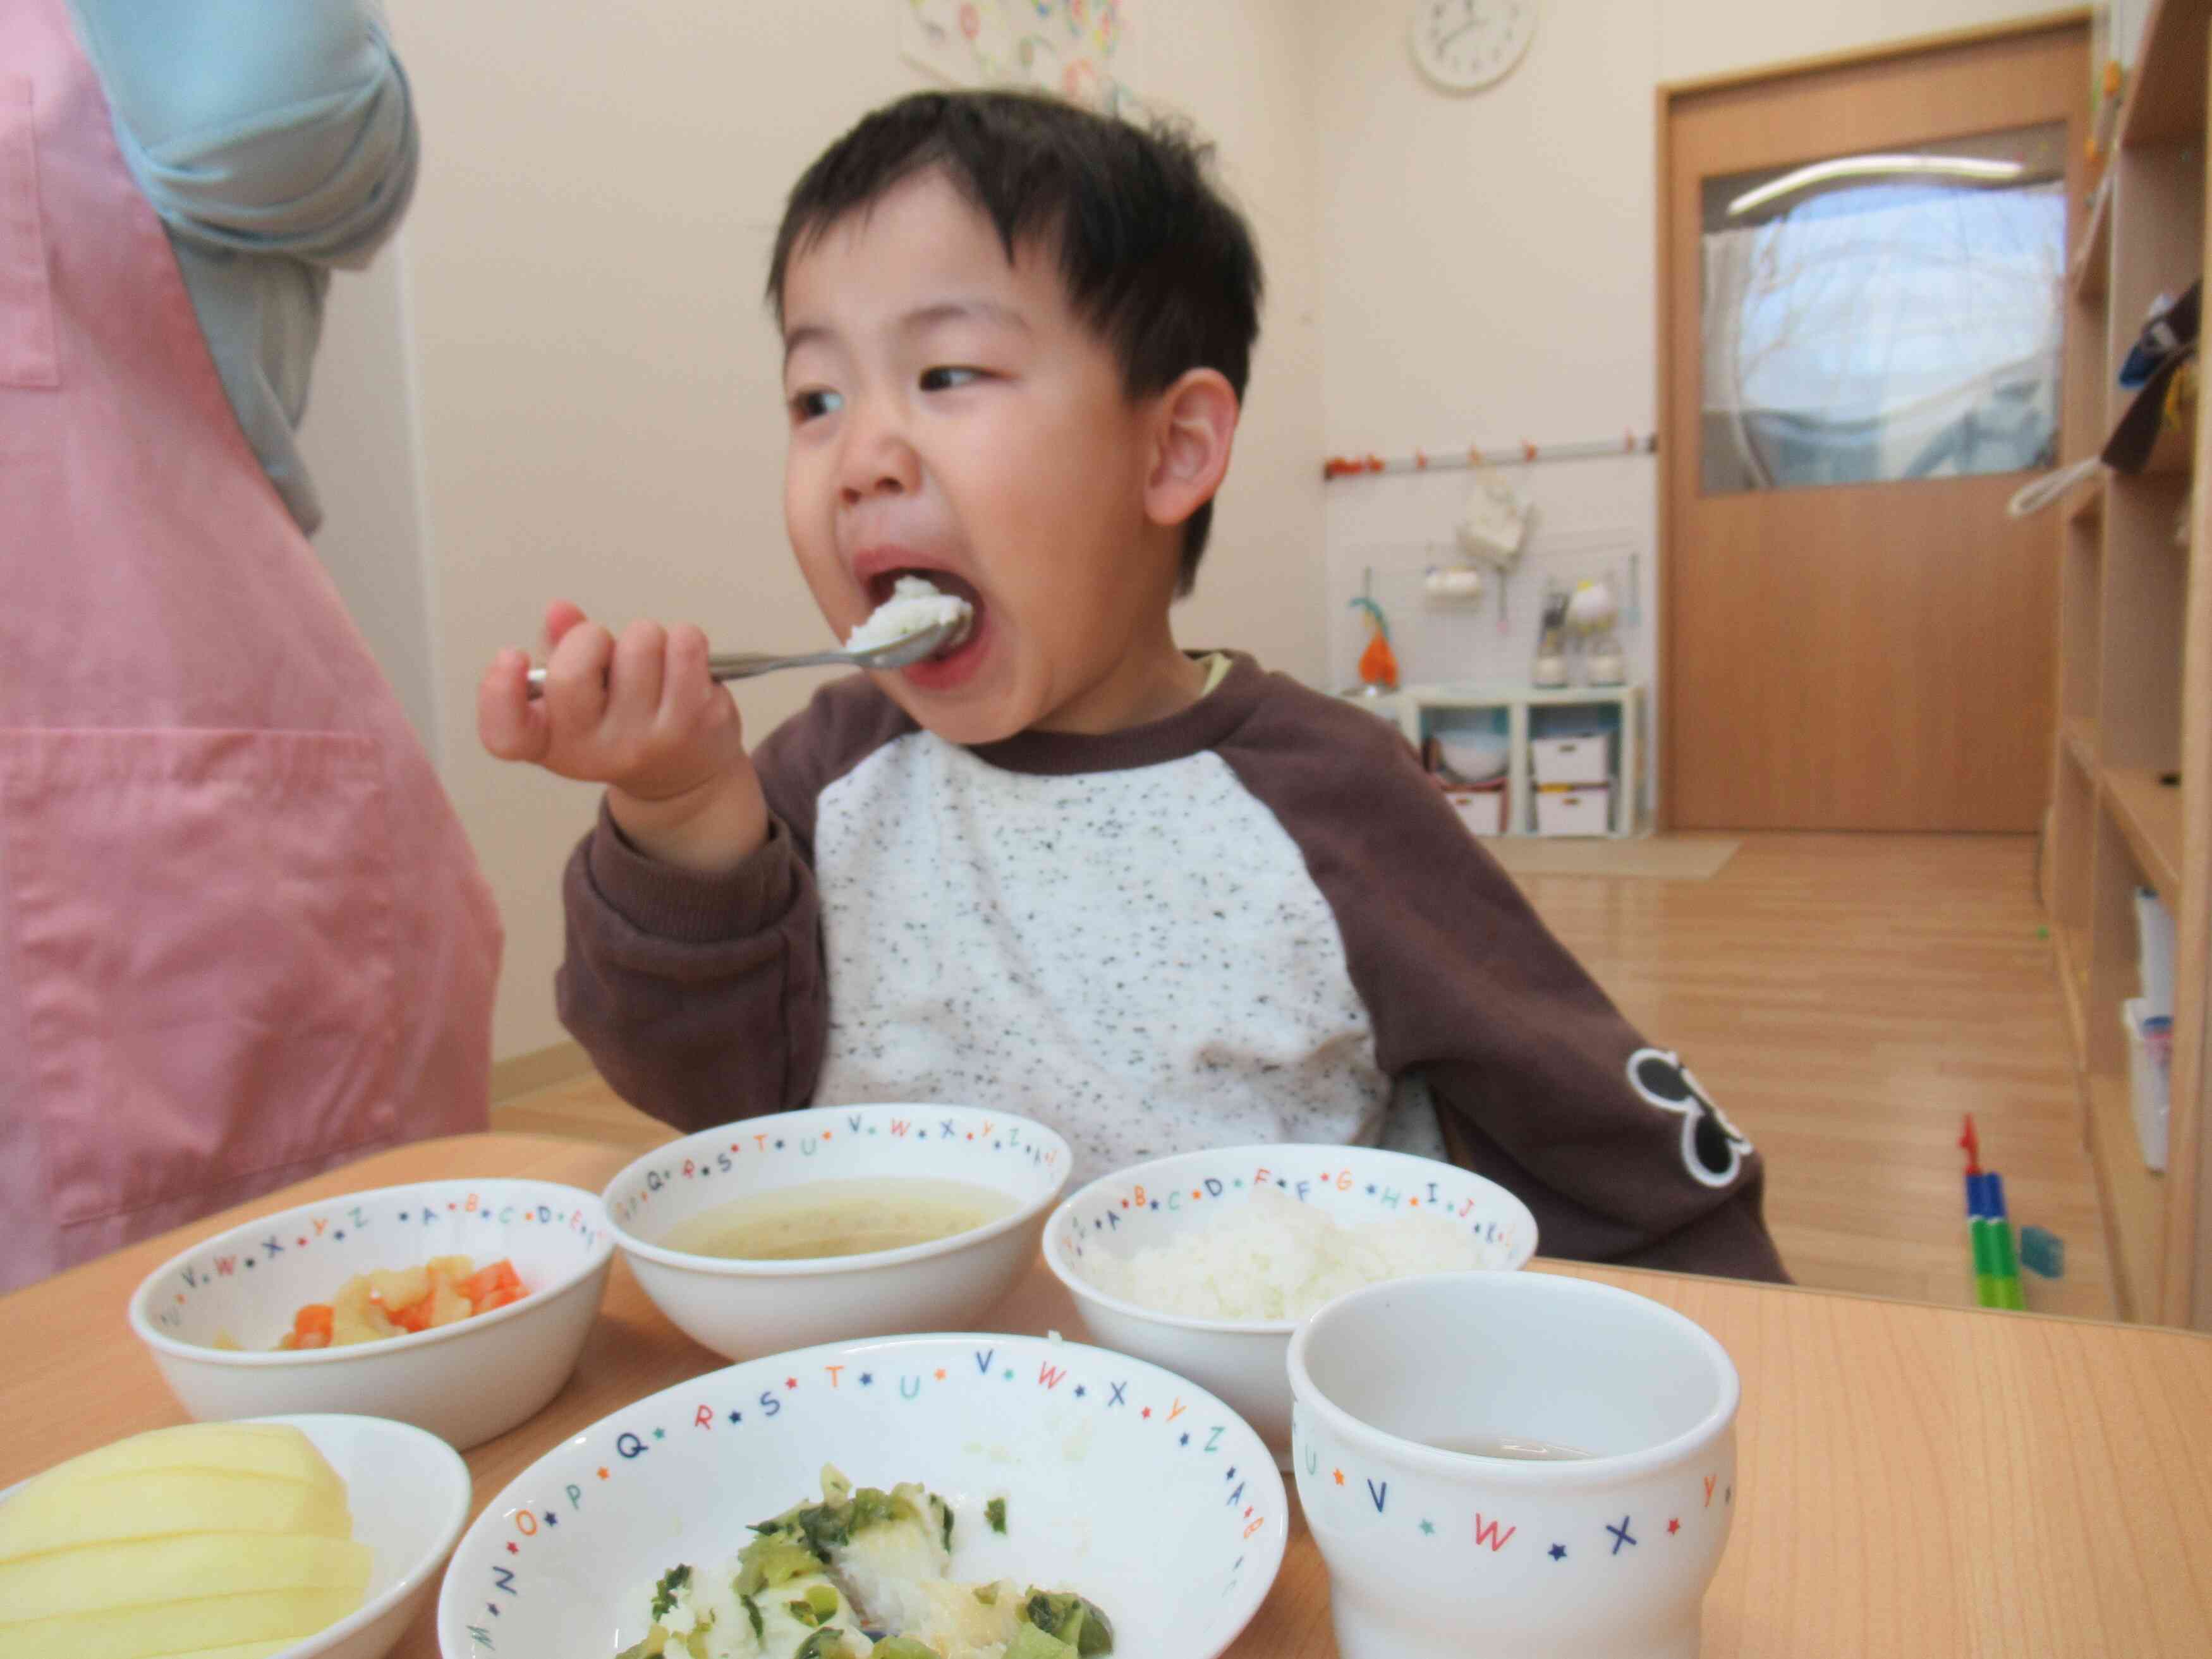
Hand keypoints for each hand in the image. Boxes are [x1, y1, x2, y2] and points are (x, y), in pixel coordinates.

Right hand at [478, 602, 767, 870]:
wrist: (684, 779)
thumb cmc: (621, 725)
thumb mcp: (579, 698)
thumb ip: (560, 650)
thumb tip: (560, 611)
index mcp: (552, 743)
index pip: (505, 735)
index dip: (498, 692)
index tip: (512, 656)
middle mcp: (596, 751)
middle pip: (571, 675)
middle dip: (588, 640)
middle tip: (604, 651)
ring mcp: (648, 739)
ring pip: (638, 644)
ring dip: (644, 637)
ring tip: (649, 663)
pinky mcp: (696, 721)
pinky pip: (685, 644)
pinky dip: (683, 638)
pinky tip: (680, 662)